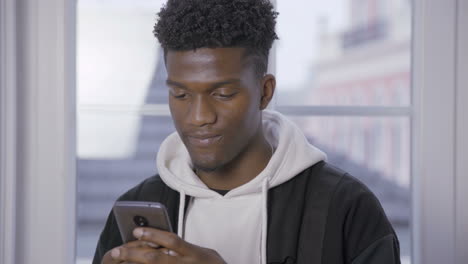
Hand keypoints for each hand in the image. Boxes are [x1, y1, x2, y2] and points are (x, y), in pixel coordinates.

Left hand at [102, 227, 225, 263]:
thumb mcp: (201, 252)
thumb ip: (182, 247)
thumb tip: (159, 241)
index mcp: (192, 253)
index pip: (171, 241)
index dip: (152, 235)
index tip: (136, 231)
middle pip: (155, 259)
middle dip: (132, 254)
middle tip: (115, 251)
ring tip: (118, 261)